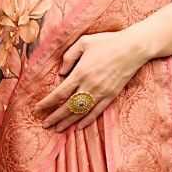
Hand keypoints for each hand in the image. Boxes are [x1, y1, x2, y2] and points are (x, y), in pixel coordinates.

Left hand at [35, 28, 149, 132]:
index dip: (47, 103)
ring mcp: (101, 92)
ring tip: (58, 130)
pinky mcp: (111, 96)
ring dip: (68, 122)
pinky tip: (79, 126)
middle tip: (45, 125)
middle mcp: (90, 86)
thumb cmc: (107, 42)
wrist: (133, 48)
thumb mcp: (84, 42)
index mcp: (81, 73)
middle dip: (55, 117)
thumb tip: (60, 72)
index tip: (38, 109)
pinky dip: (87, 121)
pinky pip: (97, 112)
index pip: (60, 93)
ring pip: (82, 113)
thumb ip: (69, 56)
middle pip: (69, 107)